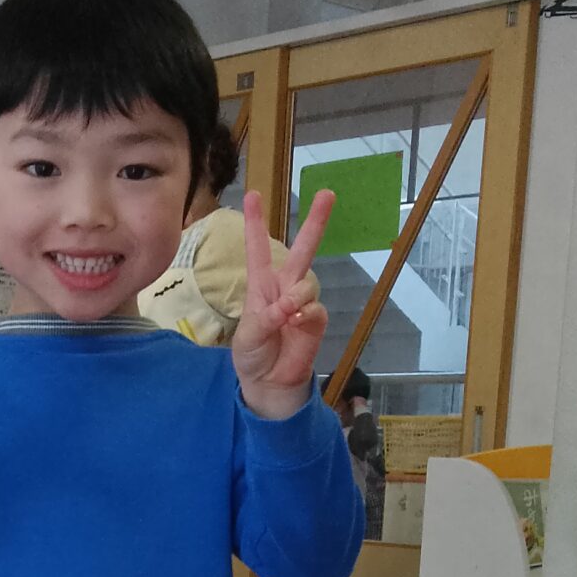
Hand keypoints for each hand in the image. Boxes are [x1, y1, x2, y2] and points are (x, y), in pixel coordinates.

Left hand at [233, 188, 333, 419]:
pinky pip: (316, 308)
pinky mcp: (316, 320)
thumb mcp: (248, 336)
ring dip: (297, 295)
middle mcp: (284, 288)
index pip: (258, 248)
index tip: (251, 194)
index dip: (255, 223)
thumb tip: (291, 304)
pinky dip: (305, 314)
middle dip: (315, 222)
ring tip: (286, 315)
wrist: (269, 383)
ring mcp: (303, 303)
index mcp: (261, 285)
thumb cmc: (252, 354)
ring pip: (308, 281)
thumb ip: (267, 317)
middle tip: (328, 193)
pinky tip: (296, 323)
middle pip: (302, 249)